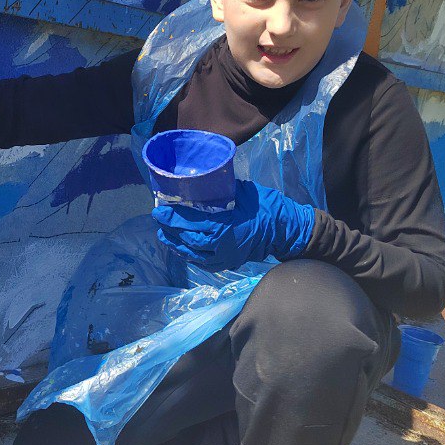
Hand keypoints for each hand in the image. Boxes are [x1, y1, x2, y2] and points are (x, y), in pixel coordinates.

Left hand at [152, 180, 314, 269]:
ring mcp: (224, 258)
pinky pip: (202, 261)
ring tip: (163, 233)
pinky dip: (188, 254)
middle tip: (159, 217)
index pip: (192, 223)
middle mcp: (221, 246)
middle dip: (170, 228)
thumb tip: (201, 181)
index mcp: (224, 227)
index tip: (160, 209)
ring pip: (192, 253)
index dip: (174, 217)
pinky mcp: (227, 262)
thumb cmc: (266, 207)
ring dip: (175, 243)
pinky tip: (180, 247)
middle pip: (187, 239)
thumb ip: (222, 190)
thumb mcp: (243, 192)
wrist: (286, 231)